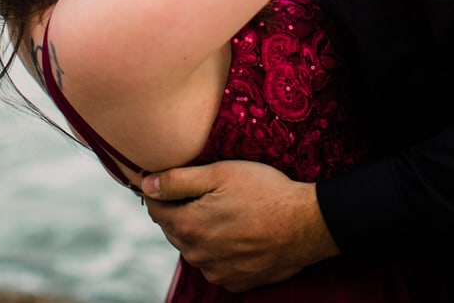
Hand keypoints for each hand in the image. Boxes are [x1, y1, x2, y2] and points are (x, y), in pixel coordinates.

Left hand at [140, 161, 338, 291]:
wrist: (307, 223)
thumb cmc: (264, 192)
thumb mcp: (219, 173)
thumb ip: (177, 180)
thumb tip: (146, 184)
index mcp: (188, 226)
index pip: (155, 209)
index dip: (159, 191)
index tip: (168, 179)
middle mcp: (197, 255)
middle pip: (174, 229)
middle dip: (180, 210)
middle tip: (202, 191)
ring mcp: (217, 272)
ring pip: (194, 248)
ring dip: (200, 231)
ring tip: (224, 211)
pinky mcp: (236, 281)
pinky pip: (215, 264)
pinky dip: (219, 250)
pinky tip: (237, 232)